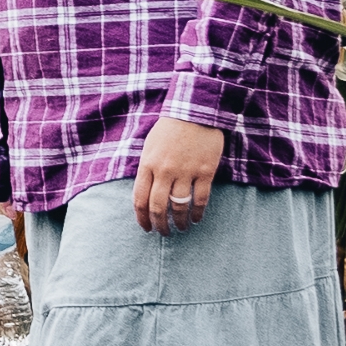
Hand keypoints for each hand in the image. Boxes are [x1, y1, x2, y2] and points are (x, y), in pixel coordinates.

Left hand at [132, 118, 226, 235]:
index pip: (140, 199)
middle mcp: (164, 171)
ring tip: (181, 228)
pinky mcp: (205, 172)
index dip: (142, 218)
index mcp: (148, 164)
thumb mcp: (150, 147)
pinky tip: (196, 219)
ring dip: (179, 222)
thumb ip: (147, 170)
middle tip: (163, 233)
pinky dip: (198, 213)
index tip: (146, 228)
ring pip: (179, 206)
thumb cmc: (169, 130)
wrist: (195, 111)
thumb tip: (145, 195)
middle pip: (157, 207)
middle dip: (159, 225)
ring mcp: (185, 172)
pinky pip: (201, 199)